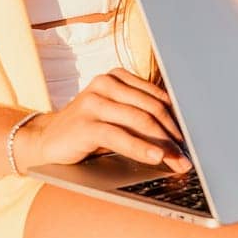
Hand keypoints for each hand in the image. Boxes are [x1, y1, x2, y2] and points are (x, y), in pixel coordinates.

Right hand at [12, 68, 191, 173]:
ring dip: (163, 144)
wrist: (46, 139)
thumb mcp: (114, 116)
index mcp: (117, 77)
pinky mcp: (85, 123)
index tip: (191, 139)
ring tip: (177, 160)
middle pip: (152, 108)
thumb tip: (179, 135)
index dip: (178, 119)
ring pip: (140, 121)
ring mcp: (94, 101)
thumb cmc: (87, 129)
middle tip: (187, 156)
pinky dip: (141, 148)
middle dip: (174, 134)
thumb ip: (139, 115)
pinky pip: (120, 136)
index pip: (157, 96)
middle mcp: (106, 83)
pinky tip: (156, 157)